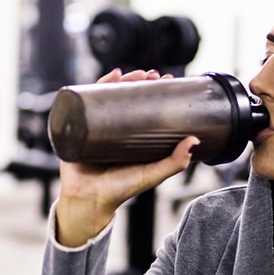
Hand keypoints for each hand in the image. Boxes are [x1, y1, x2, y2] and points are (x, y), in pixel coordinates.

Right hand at [55, 68, 198, 246]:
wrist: (88, 201)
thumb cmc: (119, 191)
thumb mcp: (151, 175)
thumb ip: (174, 162)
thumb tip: (195, 141)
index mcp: (132, 137)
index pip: (145, 107)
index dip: (156, 92)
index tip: (169, 80)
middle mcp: (115, 129)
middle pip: (127, 97)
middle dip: (139, 81)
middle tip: (153, 74)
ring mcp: (95, 126)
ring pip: (107, 96)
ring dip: (120, 80)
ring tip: (132, 73)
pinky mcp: (78, 127)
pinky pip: (85, 102)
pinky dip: (94, 86)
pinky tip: (109, 76)